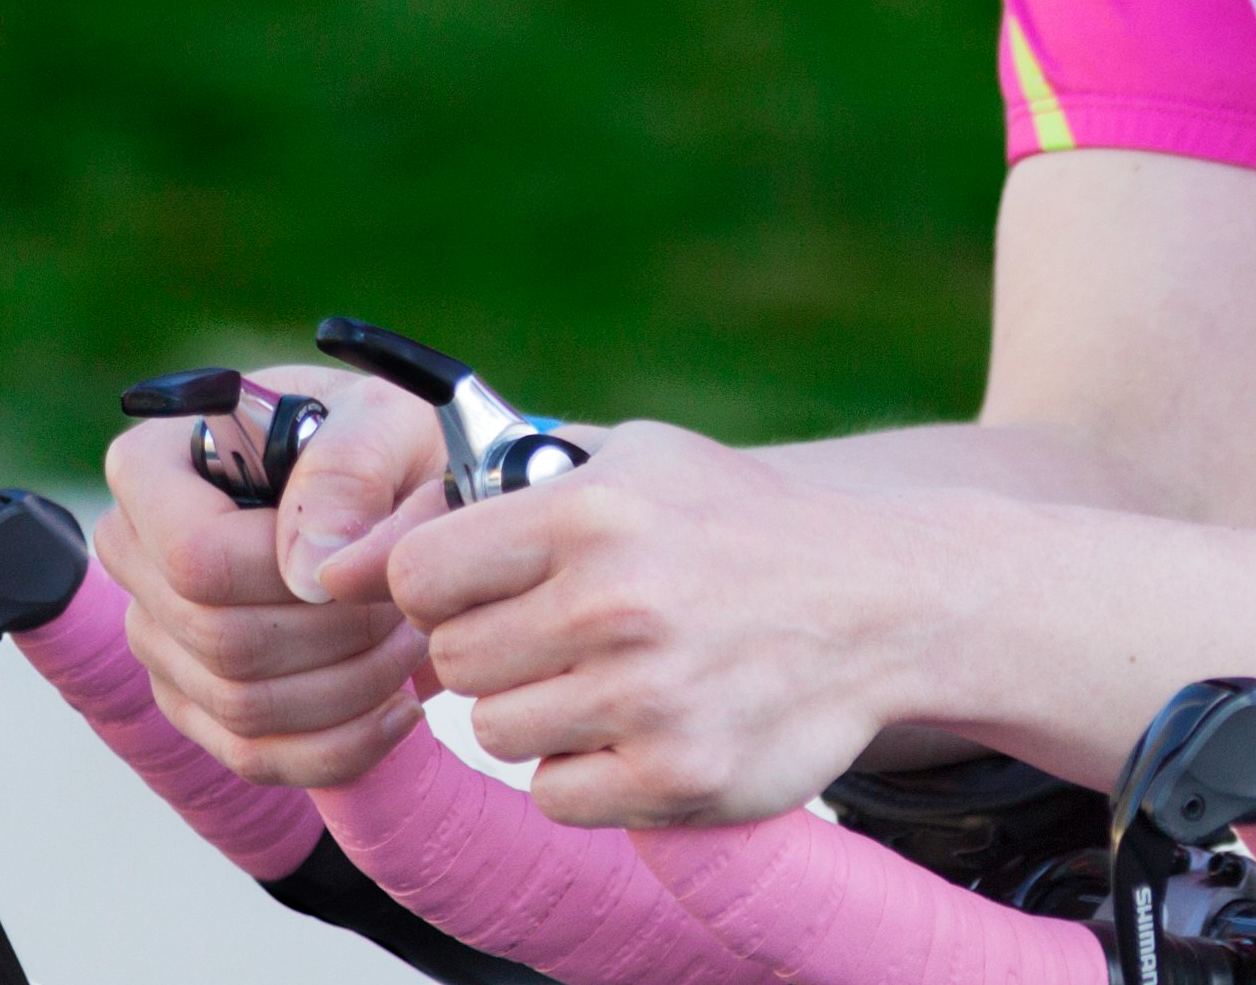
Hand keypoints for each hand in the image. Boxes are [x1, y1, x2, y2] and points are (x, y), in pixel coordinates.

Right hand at [97, 364, 446, 786]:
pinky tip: (400, 704)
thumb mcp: (387, 420)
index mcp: (155, 466)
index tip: (360, 556)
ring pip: (242, 705)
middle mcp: (136, 555)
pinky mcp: (194, 699)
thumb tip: (315, 571)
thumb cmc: (383, 443)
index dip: (289, 573)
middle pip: (222, 638)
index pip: (196, 557)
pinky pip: (253, 755)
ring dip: (354, 682)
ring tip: (413, 632)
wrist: (398, 491)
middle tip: (410, 596)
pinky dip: (342, 745)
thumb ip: (351, 473)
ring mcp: (158, 634)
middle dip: (341, 629)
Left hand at [385, 422, 936, 828]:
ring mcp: (647, 698)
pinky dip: (588, 771)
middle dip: (500, 649)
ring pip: (498, 732)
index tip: (484, 590)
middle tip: (569, 633)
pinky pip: (555, 795)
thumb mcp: (646, 461)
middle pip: (453, 662)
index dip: (441, 587)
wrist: (886, 600)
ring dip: (544, 711)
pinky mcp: (677, 776)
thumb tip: (368, 541)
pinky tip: (644, 726)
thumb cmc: (745, 523)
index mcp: (595, 513)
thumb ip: (514, 482)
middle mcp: (616, 604)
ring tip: (619, 675)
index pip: (419, 575)